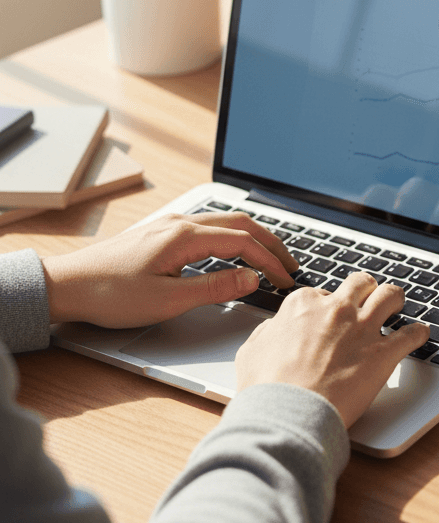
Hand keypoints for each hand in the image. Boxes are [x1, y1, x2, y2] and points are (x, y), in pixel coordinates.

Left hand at [42, 212, 298, 327]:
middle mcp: (180, 223)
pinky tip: (234, 251)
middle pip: (241, 224)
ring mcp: (170, 225)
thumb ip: (214, 288)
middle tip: (290, 264)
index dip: (270, 262)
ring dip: (253, 238)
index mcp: (185, 236)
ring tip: (270, 256)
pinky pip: (209, 227)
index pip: (244, 243)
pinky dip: (233, 237)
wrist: (64, 286)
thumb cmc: (109, 294)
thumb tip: (251, 279)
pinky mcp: (161, 234)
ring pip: (225, 222)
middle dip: (271, 243)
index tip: (285, 280)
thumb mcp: (167, 300)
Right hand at [235, 272, 429, 427]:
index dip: (327, 304)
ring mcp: (362, 329)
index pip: (321, 293)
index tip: (329, 314)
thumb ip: (268, 333)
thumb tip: (276, 328)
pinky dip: (418, 333)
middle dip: (365, 289)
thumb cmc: (267, 388)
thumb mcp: (252, 351)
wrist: (288, 413)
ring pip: (389, 296)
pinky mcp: (383, 353)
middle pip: (359, 284)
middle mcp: (336, 310)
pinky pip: (411, 334)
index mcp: (303, 305)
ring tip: (398, 304)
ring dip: (395, 298)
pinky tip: (421, 334)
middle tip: (369, 297)